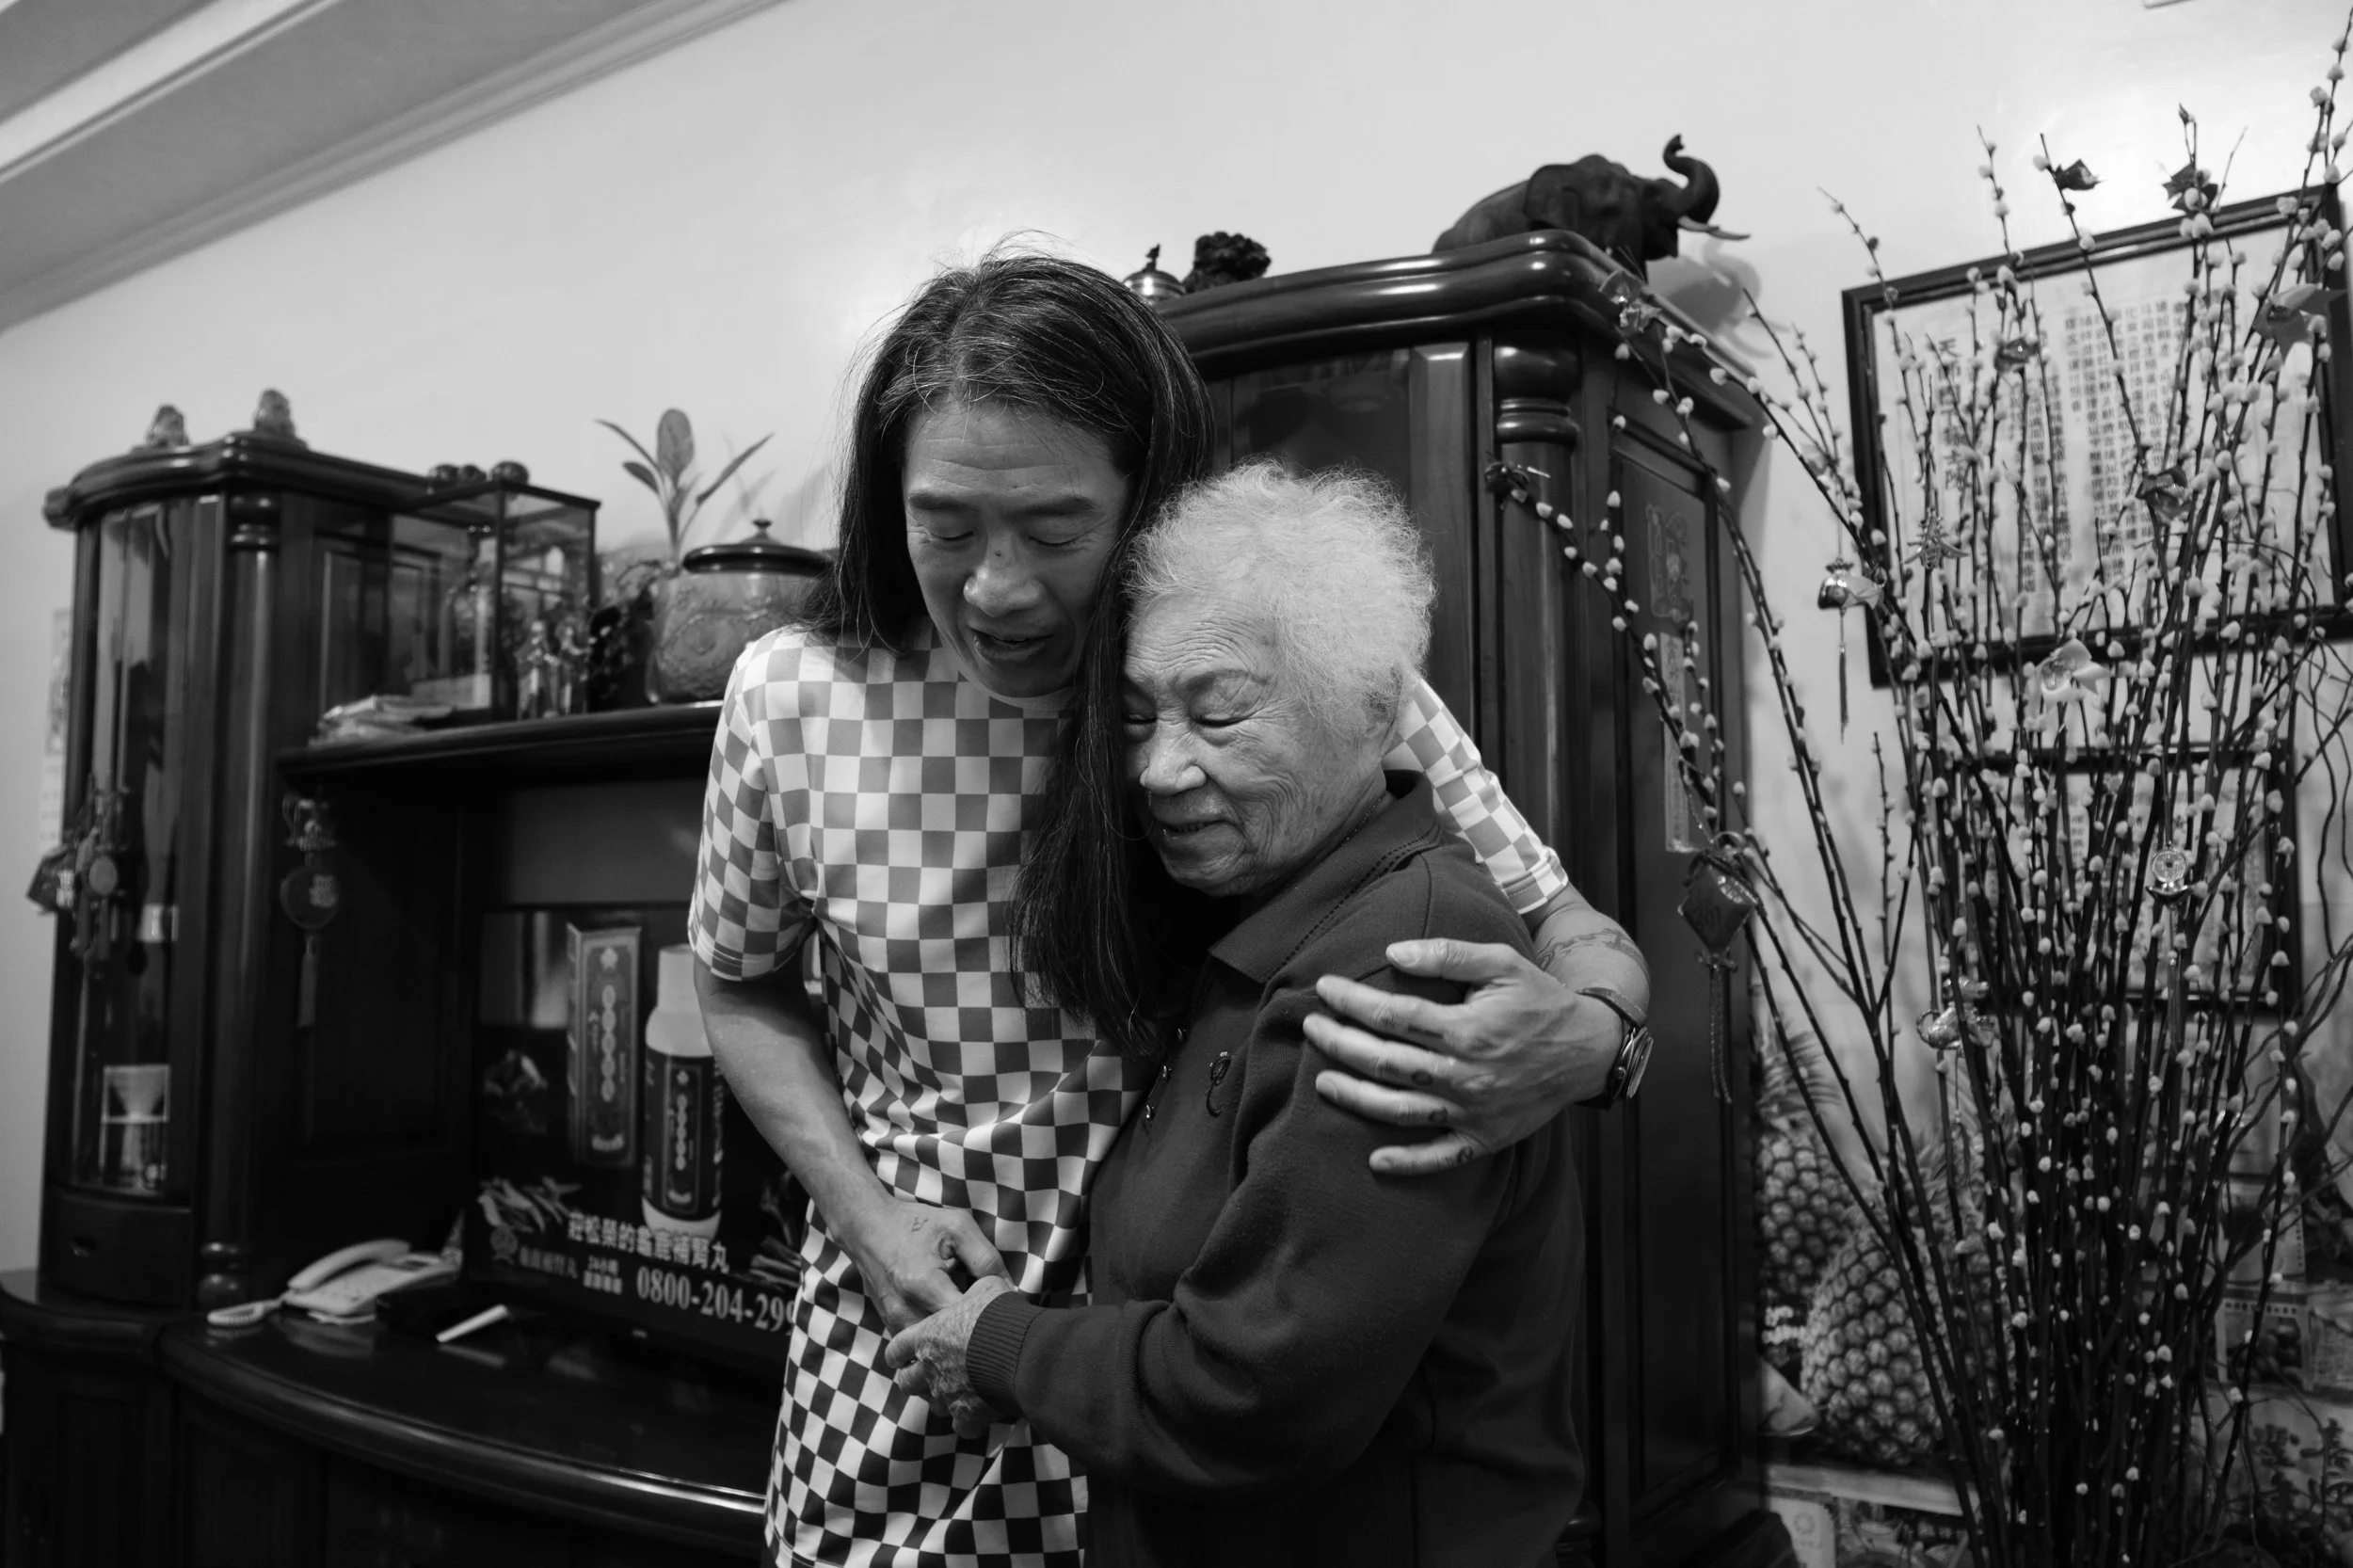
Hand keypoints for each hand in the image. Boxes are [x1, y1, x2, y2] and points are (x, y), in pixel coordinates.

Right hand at [838, 1195, 1009, 1334]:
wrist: (866, 1227)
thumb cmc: (915, 1224)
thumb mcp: (957, 1227)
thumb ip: (986, 1258)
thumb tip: (1012, 1290)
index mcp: (923, 1284)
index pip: (964, 1321)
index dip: (987, 1320)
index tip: (1002, 1314)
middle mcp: (904, 1310)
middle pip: (948, 1343)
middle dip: (973, 1338)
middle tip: (994, 1328)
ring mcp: (894, 1322)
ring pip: (931, 1351)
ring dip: (953, 1345)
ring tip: (974, 1331)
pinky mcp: (890, 1326)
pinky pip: (917, 1347)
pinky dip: (935, 1344)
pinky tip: (952, 1332)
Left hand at [885, 1275, 1015, 1438]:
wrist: (1018, 1351)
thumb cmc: (998, 1316)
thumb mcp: (986, 1288)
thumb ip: (975, 1291)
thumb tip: (981, 1288)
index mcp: (927, 1336)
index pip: (897, 1348)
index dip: (899, 1353)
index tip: (902, 1356)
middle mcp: (929, 1368)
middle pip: (906, 1382)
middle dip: (914, 1380)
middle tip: (928, 1376)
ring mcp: (946, 1395)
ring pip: (933, 1405)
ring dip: (942, 1400)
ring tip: (957, 1394)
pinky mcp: (966, 1416)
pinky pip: (961, 1427)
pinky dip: (969, 1422)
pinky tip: (980, 1414)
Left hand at [1305, 939, 1620, 1174]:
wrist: (1589, 1050)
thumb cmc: (1539, 1001)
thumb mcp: (1502, 963)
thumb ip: (1447, 954)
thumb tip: (1392, 952)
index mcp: (1466, 1029)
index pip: (1391, 1016)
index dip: (1351, 1002)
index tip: (1325, 988)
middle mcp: (1465, 1074)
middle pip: (1385, 1063)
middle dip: (1339, 1044)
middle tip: (1311, 1027)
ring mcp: (1473, 1111)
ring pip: (1400, 1111)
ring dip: (1355, 1098)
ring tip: (1322, 1082)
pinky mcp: (1485, 1138)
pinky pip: (1439, 1157)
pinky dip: (1407, 1163)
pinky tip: (1375, 1160)